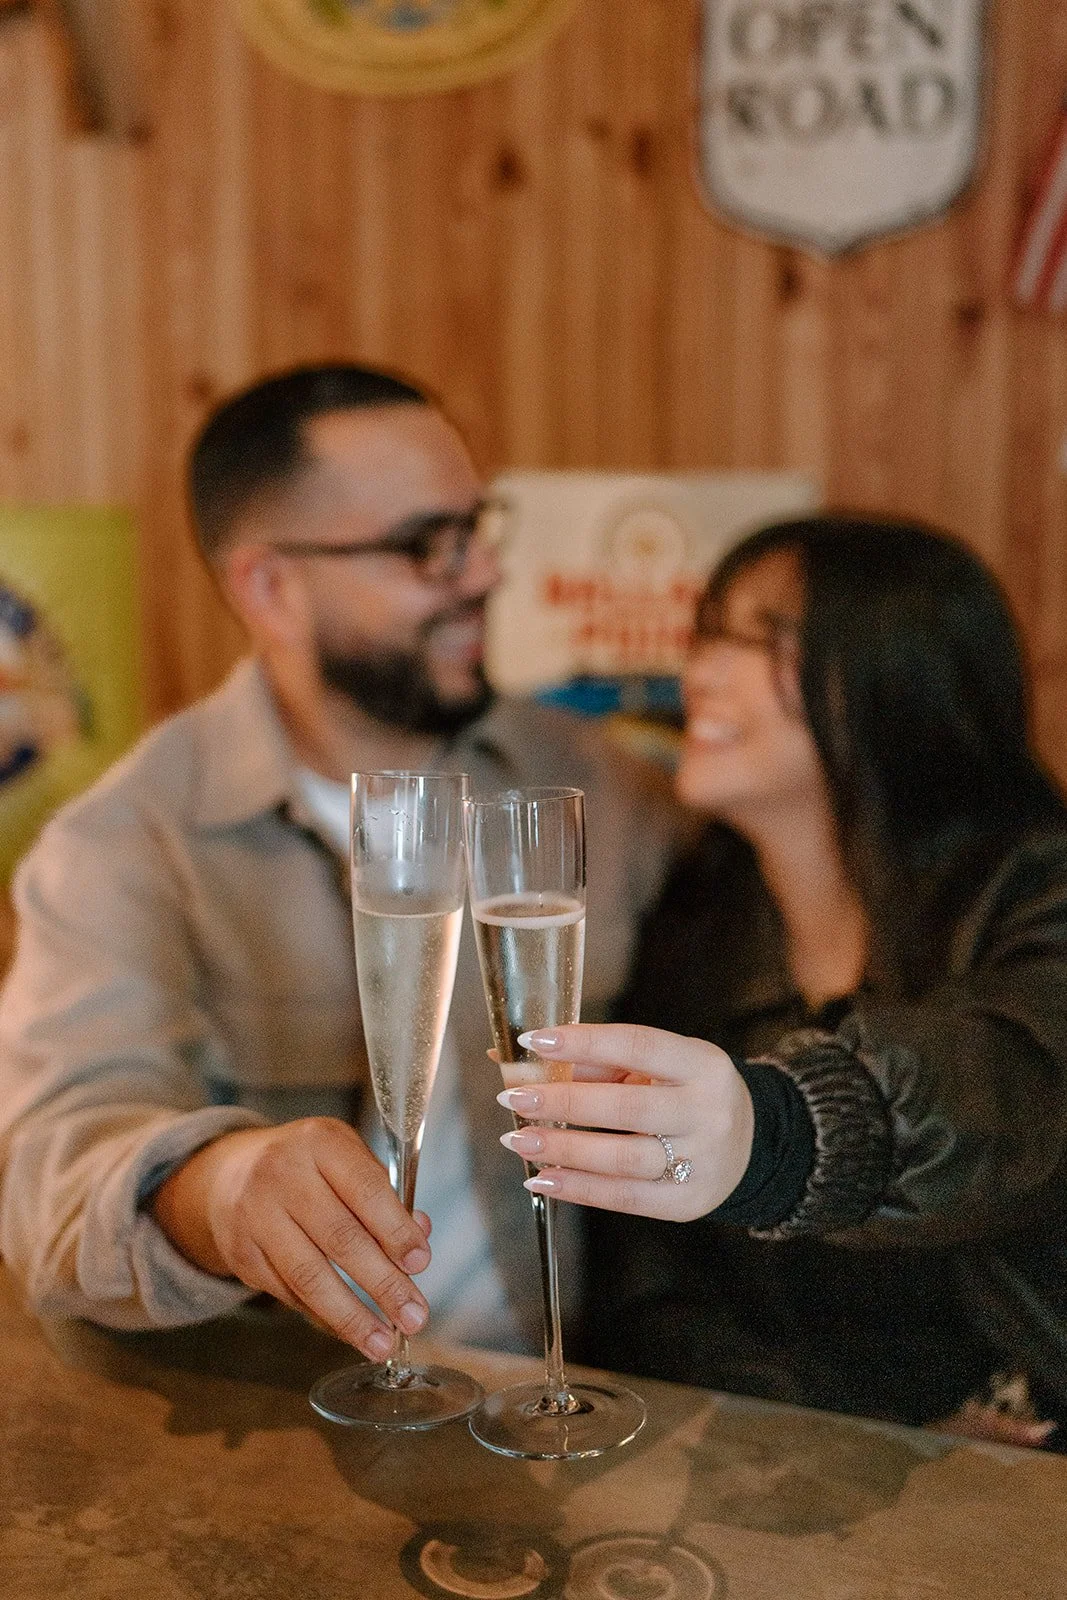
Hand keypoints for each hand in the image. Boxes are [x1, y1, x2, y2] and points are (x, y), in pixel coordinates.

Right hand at [150, 1118, 431, 1357]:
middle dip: (383, 1284)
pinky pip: (288, 1293)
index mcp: (320, 1143)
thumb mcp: (346, 1158)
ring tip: (383, 1343)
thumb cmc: (307, 1167)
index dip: (395, 1229)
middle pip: (340, 1238)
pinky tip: (349, 1330)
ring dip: (351, 1316)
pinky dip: (323, 1316)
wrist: (230, 1174)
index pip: (365, 1189)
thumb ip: (384, 1196)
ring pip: (309, 1276)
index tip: (420, 1262)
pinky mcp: (240, 1253)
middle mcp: (283, 1174)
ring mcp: (256, 1215)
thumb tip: (419, 1240)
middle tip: (414, 1317)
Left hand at [494, 1023, 754, 1220]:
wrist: (747, 1145)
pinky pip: (624, 1198)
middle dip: (563, 1101)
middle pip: (627, 1107)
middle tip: (512, 1097)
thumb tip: (516, 1060)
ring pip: (622, 1159)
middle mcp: (707, 1112)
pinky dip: (578, 1189)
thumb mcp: (656, 1067)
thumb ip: (593, 1062)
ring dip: (563, 1150)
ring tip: (518, 1140)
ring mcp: (701, 1161)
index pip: (639, 1046)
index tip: (534, 1039)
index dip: (585, 1042)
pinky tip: (542, 1179)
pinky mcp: (686, 1203)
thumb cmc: (683, 1094)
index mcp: (702, 1064)